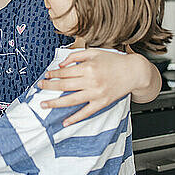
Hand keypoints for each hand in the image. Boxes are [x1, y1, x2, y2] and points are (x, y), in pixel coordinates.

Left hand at [37, 46, 152, 126]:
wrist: (134, 71)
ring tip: (44, 104)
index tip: (46, 75)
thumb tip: (61, 64)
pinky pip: (86, 112)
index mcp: (89, 67)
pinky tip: (65, 122)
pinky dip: (75, 118)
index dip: (53, 74)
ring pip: (71, 100)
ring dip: (55, 103)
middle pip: (64, 86)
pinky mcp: (102, 103)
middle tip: (39, 87)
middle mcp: (91, 81)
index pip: (65, 72)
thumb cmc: (114, 61)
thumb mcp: (94, 52)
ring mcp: (97, 94)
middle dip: (49, 87)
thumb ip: (76, 56)